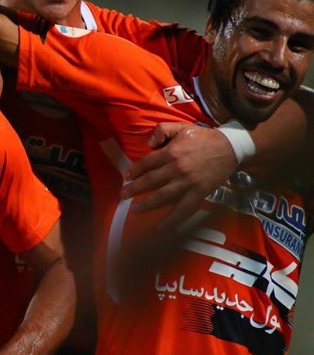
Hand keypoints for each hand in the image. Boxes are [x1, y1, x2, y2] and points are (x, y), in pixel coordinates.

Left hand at [122, 122, 237, 228]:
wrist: (230, 147)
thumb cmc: (203, 137)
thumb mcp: (181, 126)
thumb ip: (162, 130)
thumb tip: (149, 144)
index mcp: (171, 152)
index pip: (147, 163)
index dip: (134, 171)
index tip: (126, 177)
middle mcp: (177, 169)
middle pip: (151, 181)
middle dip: (134, 189)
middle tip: (123, 195)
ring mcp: (188, 183)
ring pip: (163, 196)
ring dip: (147, 204)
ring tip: (134, 209)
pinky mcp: (199, 193)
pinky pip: (184, 209)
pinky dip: (173, 220)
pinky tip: (162, 228)